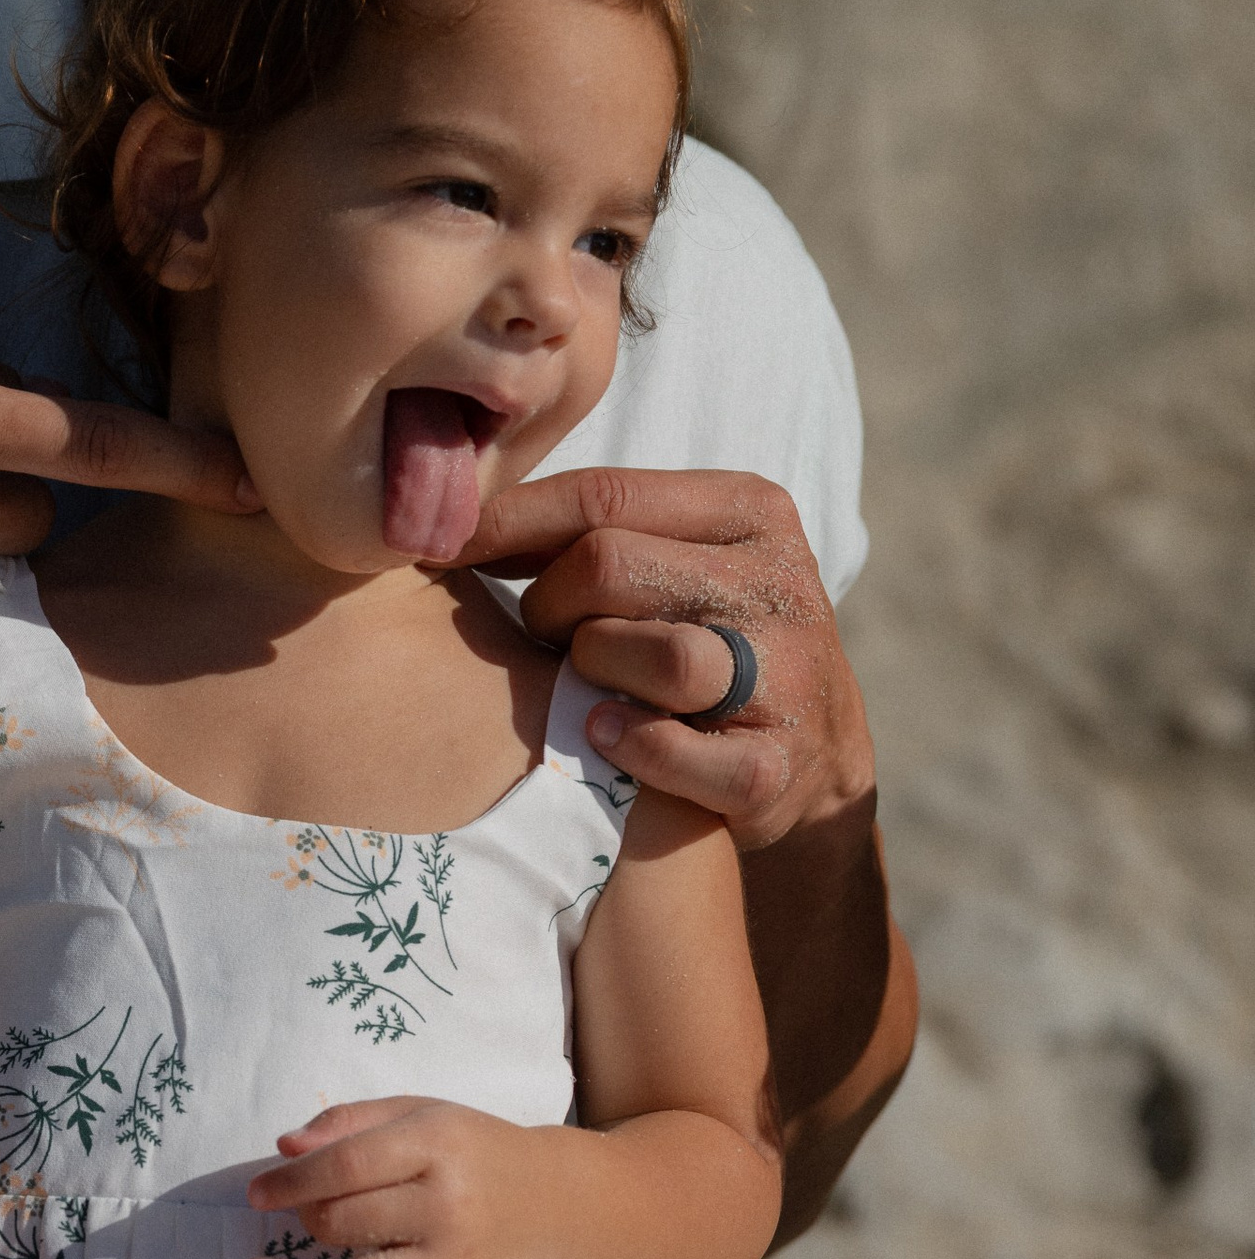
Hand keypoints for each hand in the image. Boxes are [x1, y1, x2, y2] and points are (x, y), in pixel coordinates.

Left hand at [242, 1097, 524, 1258]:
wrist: (550, 1204)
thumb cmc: (470, 1151)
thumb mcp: (418, 1113)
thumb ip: (350, 1122)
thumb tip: (285, 1148)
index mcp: (435, 1149)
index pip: (348, 1167)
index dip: (291, 1181)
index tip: (257, 1192)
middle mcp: (445, 1211)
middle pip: (347, 1224)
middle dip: (302, 1221)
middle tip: (291, 1218)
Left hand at [450, 466, 869, 852]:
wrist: (812, 758)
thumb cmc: (707, 642)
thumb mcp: (679, 561)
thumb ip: (598, 529)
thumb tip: (463, 512)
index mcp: (749, 511)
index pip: (604, 494)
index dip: (509, 521)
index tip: (445, 544)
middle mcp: (777, 580)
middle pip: (608, 566)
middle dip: (548, 607)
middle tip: (546, 640)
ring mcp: (785, 674)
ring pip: (651, 656)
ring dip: (590, 674)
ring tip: (588, 687)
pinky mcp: (774, 764)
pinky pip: (669, 749)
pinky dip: (625, 747)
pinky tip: (606, 737)